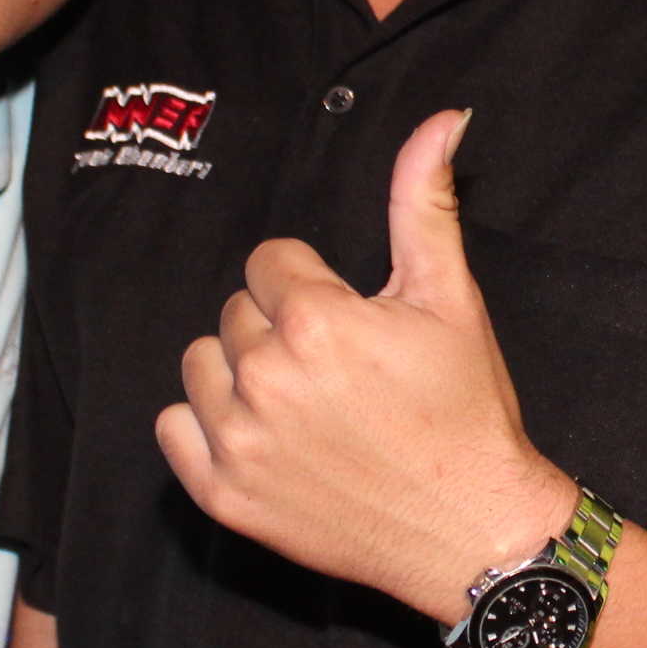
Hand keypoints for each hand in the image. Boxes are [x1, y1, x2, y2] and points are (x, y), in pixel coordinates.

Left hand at [157, 108, 576, 621]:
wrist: (474, 529)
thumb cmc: (466, 411)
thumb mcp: (451, 298)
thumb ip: (425, 202)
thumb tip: (442, 118)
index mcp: (315, 319)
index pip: (269, 263)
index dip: (314, 289)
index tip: (352, 326)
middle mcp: (266, 377)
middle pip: (235, 313)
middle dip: (279, 329)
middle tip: (339, 372)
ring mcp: (239, 442)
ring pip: (201, 365)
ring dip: (240, 375)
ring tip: (303, 403)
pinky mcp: (223, 496)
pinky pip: (172, 428)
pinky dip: (207, 428)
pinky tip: (265, 437)